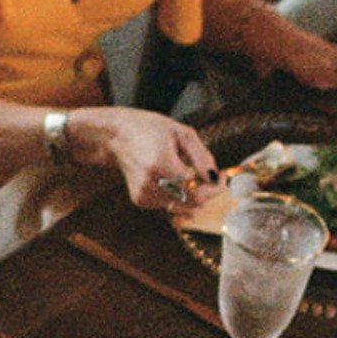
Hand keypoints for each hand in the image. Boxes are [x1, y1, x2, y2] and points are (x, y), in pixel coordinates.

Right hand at [89, 108, 219, 209]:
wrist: (116, 136)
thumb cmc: (149, 129)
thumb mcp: (181, 133)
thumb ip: (202, 157)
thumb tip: (215, 177)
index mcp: (161, 164)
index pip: (197, 191)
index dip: (214, 189)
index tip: (221, 177)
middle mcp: (150, 184)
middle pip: (192, 204)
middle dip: (206, 193)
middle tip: (209, 177)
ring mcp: (143, 195)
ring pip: (183, 207)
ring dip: (193, 194)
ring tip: (190, 174)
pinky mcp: (140, 200)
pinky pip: (170, 205)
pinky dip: (178, 195)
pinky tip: (172, 178)